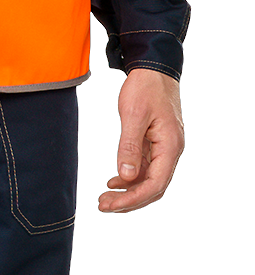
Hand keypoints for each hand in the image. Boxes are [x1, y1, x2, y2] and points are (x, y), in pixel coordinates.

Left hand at [98, 67, 183, 212]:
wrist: (154, 69)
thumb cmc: (146, 87)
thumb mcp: (133, 115)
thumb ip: (129, 147)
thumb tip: (127, 176)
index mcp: (170, 146)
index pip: (155, 185)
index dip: (133, 199)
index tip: (111, 205)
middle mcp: (171, 151)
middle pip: (153, 188)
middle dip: (129, 201)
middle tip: (103, 205)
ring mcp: (164, 148)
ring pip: (149, 180)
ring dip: (128, 192)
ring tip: (105, 198)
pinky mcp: (156, 144)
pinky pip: (146, 168)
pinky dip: (130, 178)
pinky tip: (114, 181)